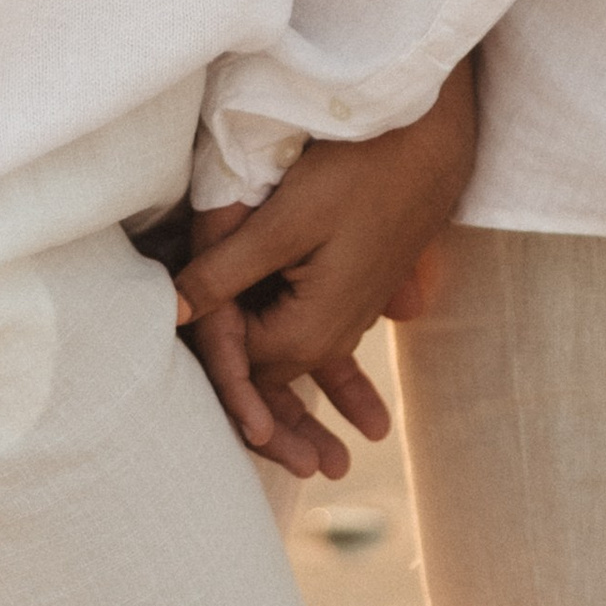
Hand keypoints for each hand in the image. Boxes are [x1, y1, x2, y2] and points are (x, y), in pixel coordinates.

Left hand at [177, 65, 476, 474]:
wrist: (433, 138)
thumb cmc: (357, 169)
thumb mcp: (284, 220)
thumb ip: (226, 270)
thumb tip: (172, 311)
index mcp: (310, 328)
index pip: (240, 367)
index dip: (210, 369)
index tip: (186, 367)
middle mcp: (334, 330)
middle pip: (278, 379)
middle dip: (268, 421)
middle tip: (276, 467)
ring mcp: (353, 309)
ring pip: (307, 363)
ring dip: (307, 408)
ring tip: (331, 463)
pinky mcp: (362, 285)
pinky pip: (331, 338)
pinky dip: (334, 374)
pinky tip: (352, 399)